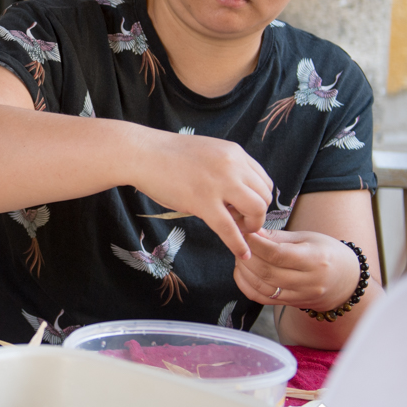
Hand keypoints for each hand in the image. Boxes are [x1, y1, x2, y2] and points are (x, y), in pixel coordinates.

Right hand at [131, 129, 272, 258]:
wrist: (142, 153)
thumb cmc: (168, 155)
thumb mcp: (207, 153)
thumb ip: (226, 169)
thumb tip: (237, 193)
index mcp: (234, 153)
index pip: (264, 180)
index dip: (259, 198)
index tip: (246, 208)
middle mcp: (233, 166)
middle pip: (264, 196)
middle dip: (258, 213)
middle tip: (241, 220)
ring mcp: (219, 183)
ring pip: (256, 210)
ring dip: (252, 225)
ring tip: (240, 230)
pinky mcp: (202, 202)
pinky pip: (229, 228)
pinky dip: (239, 244)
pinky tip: (242, 253)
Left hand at [235, 228, 355, 310]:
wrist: (346, 280)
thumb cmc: (327, 252)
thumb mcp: (308, 238)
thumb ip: (279, 237)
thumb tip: (252, 232)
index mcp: (315, 260)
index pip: (278, 254)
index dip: (255, 244)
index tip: (243, 232)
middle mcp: (308, 282)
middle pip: (266, 272)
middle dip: (246, 256)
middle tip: (238, 242)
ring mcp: (299, 296)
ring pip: (261, 287)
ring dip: (244, 270)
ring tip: (240, 255)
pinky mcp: (290, 304)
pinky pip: (261, 299)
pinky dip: (246, 285)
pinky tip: (242, 272)